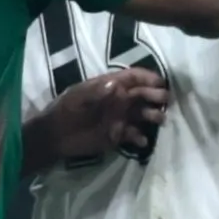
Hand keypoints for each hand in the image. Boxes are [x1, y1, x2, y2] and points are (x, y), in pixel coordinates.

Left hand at [37, 65, 171, 164]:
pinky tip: (142, 141)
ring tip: (159, 120)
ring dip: (153, 116)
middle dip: (156, 96)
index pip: (133, 77)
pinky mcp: (118, 135)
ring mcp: (119, 117)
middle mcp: (118, 100)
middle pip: (142, 95)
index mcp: (109, 86)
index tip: (160, 83)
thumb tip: (118, 85)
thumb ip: (98, 92)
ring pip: (143, 114)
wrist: (54, 136)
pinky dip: (141, 138)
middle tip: (164, 102)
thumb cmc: (65, 111)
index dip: (147, 78)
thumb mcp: (78, 98)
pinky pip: (135, 135)